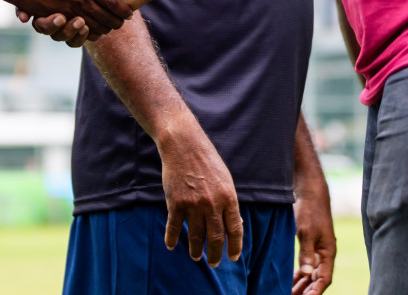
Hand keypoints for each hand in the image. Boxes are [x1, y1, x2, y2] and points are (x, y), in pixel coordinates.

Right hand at [21, 0, 124, 47]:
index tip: (35, 11)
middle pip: (48, 24)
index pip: (39, 3)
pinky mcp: (92, 27)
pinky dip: (80, 37)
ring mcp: (80, 16)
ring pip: (63, 34)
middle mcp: (69, 3)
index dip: (31, 10)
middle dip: (50, 25)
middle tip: (60, 17)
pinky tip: (86, 28)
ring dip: (68, 32)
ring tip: (79, 22)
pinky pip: (79, 39)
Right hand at [157, 122, 243, 267]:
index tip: (233, 257)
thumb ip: (228, 202)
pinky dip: (172, 239)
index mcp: (228, 197)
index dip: (235, 246)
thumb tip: (232, 224)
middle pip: (216, 237)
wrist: (184, 145)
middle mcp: (212, 204)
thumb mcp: (225, 180)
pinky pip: (174, 227)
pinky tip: (172, 246)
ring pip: (196, 236)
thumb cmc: (207, 161)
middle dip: (216, 254)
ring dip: (196, 250)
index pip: (234, 229)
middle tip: (214, 263)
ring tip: (196, 257)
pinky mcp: (176, 203)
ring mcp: (193, 204)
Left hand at [292, 174, 335, 294]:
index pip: (323, 279)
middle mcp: (325, 255)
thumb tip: (306, 273)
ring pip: (311, 275)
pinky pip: (306, 267)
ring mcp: (318, 251)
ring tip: (289, 294)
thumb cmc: (310, 210)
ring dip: (302, 286)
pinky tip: (291, 282)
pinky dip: (299, 276)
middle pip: (317, 280)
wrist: (311, 193)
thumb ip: (306, 253)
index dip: (315, 292)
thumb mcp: (306, 231)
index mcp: (328, 253)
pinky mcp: (311, 247)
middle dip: (306, 292)